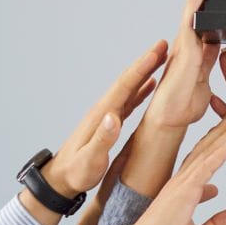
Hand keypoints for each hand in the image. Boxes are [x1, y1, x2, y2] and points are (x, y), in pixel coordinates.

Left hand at [41, 40, 166, 197]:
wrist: (61, 180)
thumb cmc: (76, 173)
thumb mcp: (89, 160)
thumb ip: (102, 139)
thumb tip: (114, 117)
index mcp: (102, 115)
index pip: (125, 85)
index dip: (142, 68)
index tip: (157, 52)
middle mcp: (105, 110)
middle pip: (128, 80)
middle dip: (146, 61)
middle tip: (164, 45)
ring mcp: (107, 115)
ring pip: (130, 87)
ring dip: (146, 71)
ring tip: (163, 58)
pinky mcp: (110, 122)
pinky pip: (130, 100)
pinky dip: (142, 88)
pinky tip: (151, 84)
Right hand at [133, 114, 225, 224]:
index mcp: (183, 190)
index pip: (202, 163)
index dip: (216, 149)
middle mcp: (182, 182)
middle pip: (206, 150)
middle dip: (222, 131)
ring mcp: (183, 183)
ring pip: (208, 152)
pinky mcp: (185, 189)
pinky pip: (206, 166)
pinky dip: (220, 152)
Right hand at [143, 0, 220, 130]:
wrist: (171, 119)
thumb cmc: (185, 105)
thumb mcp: (206, 80)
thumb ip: (211, 63)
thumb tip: (221, 54)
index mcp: (199, 49)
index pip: (208, 18)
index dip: (211, 0)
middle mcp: (190, 43)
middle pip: (198, 8)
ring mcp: (185, 44)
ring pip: (192, 10)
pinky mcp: (184, 50)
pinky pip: (190, 23)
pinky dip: (195, 6)